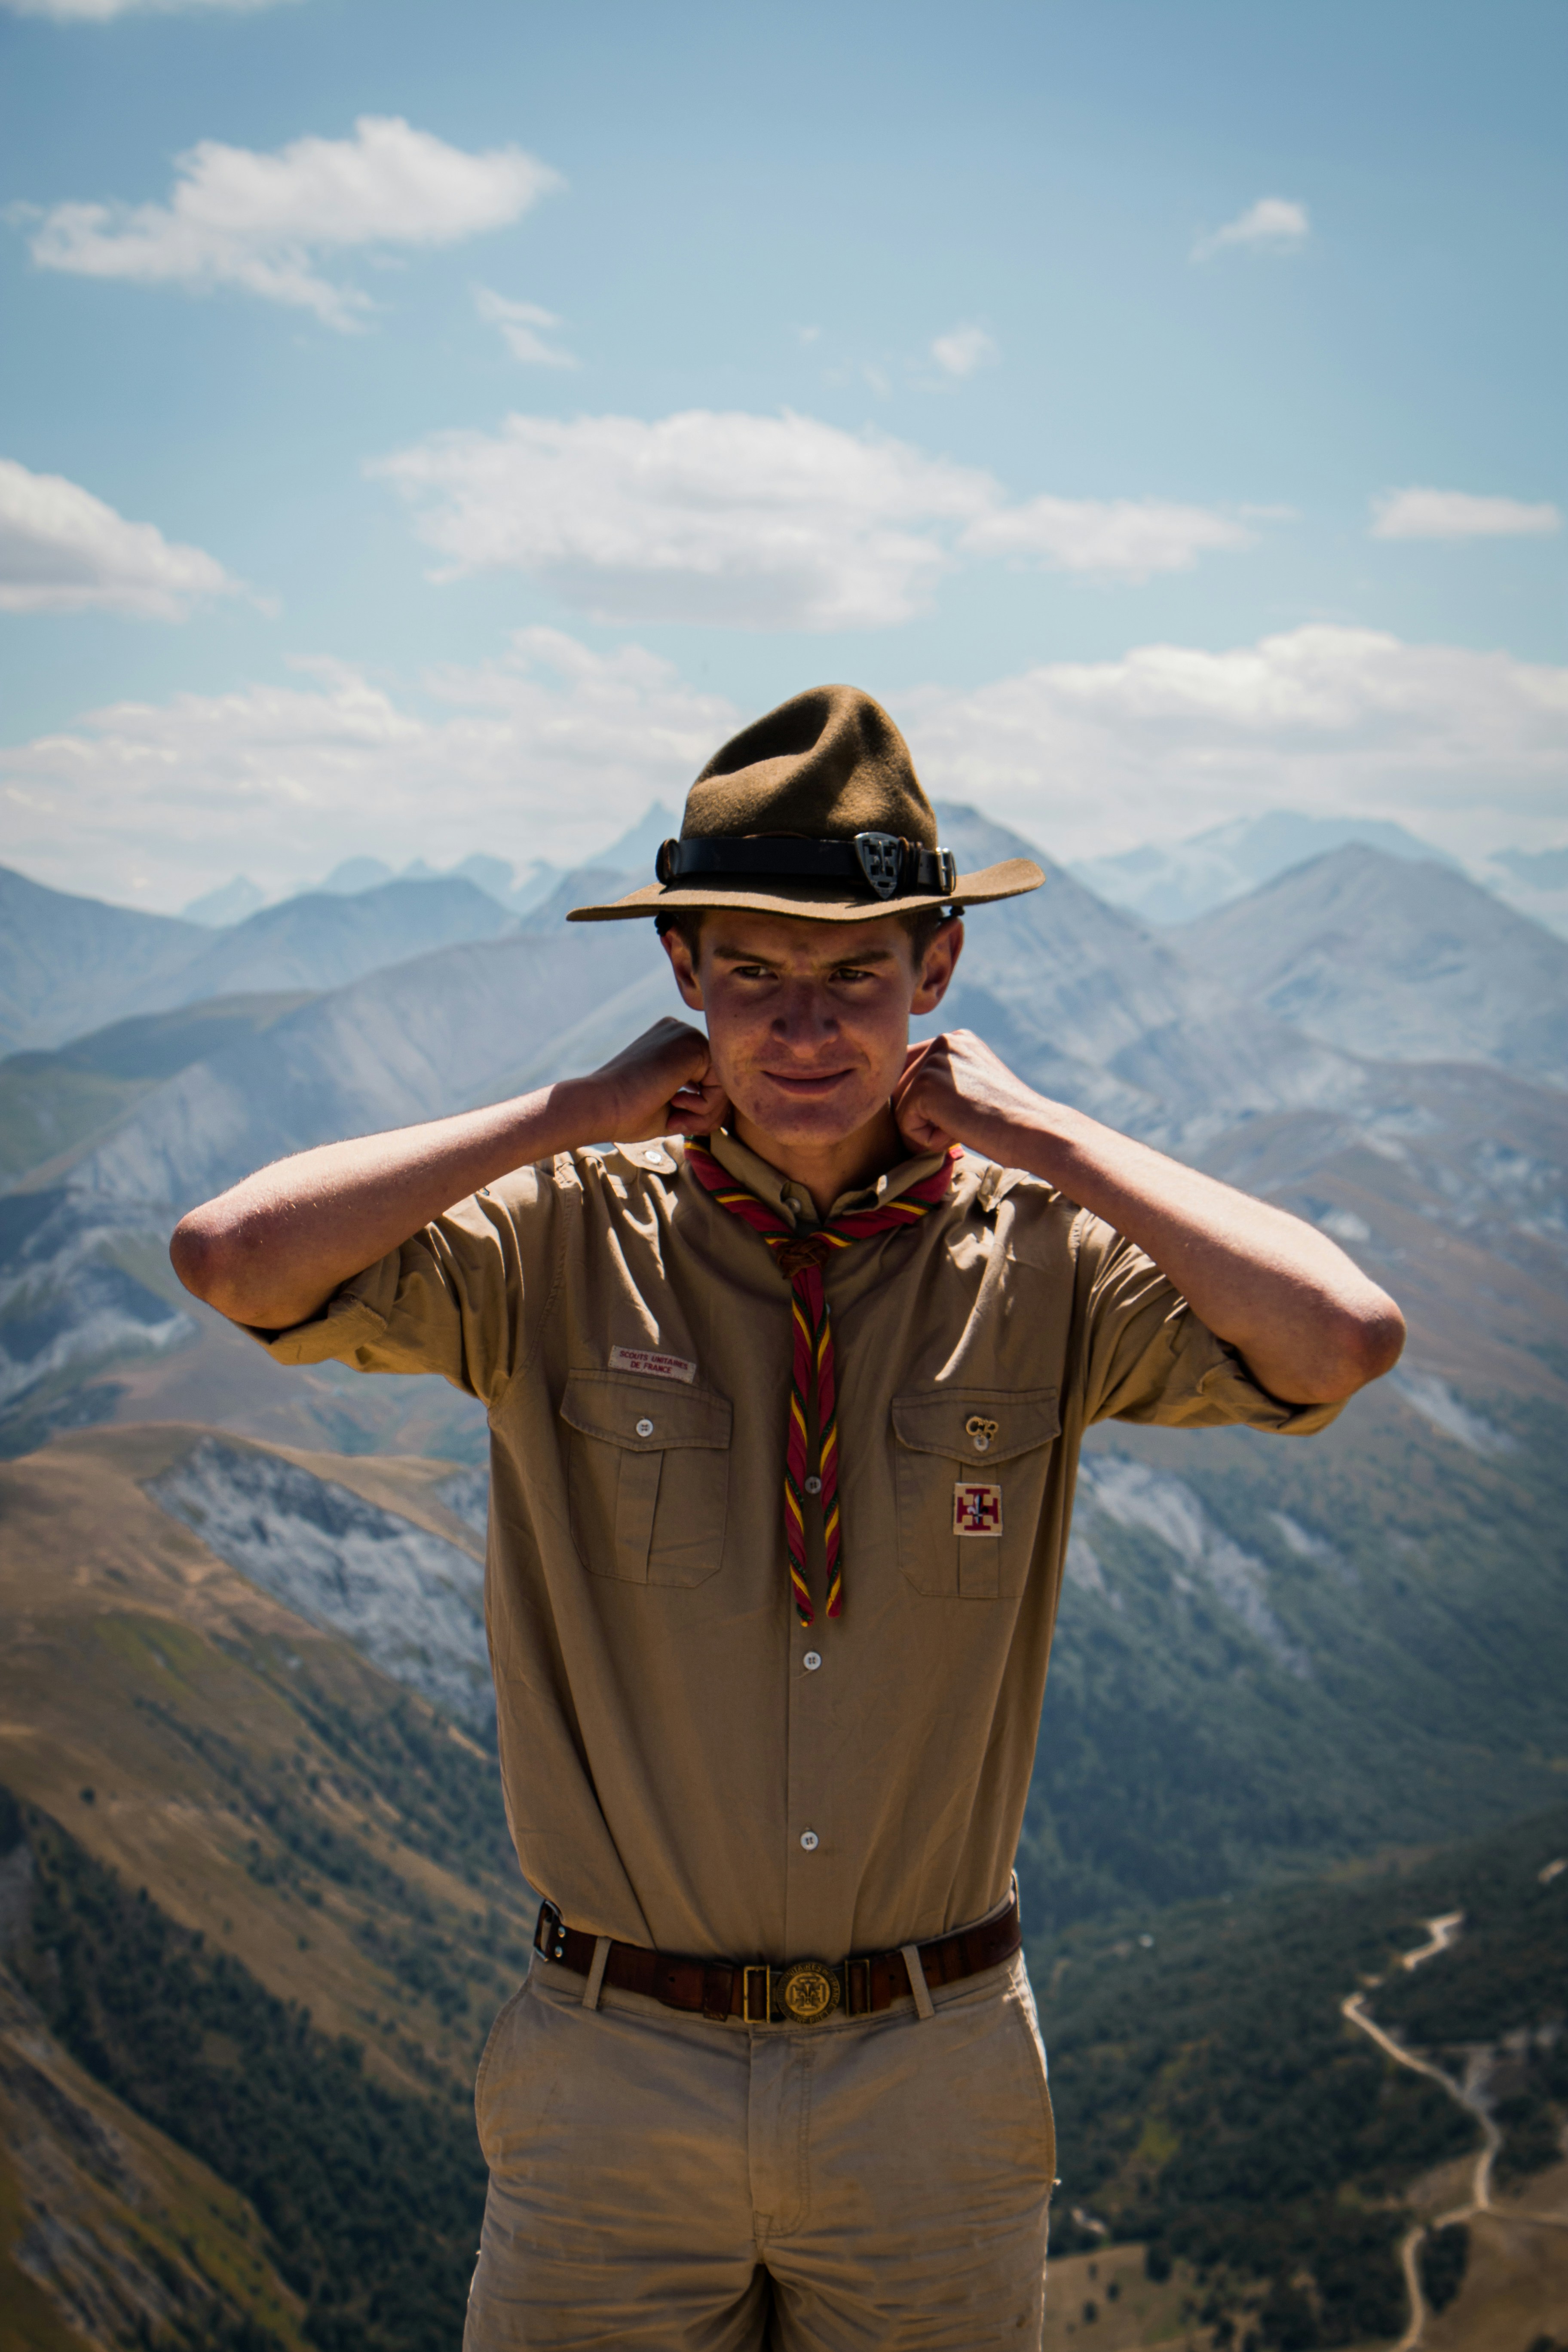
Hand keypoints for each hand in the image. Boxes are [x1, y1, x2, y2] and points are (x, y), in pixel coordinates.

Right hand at [587, 1018, 729, 1141]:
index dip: (702, 1109)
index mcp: (671, 1043)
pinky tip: (677, 1106)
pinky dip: (706, 1106)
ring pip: (724, 1082)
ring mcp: (687, 1034)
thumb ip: (695, 1100)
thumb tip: (724, 1112)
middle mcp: (680, 1032)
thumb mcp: (670, 1106)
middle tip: (681, 1126)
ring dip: (706, 1112)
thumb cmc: (627, 1112)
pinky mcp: (693, 1044)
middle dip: (708, 1112)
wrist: (600, 1105)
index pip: (708, 1078)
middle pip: (720, 1078)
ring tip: (678, 1120)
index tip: (676, 1124)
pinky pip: (722, 1082)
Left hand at [893, 1029, 1044, 1157]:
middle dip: (924, 1116)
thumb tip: (899, 1092)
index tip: (960, 1114)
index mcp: (956, 1039)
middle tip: (965, 1123)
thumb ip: (945, 1078)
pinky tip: (959, 1132)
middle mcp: (943, 1041)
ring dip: (927, 1128)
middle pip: (900, 1087)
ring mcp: (934, 1061)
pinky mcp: (926, 1086)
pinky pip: (905, 1124)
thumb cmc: (1008, 1120)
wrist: (1033, 1130)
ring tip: (964, 1126)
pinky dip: (927, 1140)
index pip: (911, 1069)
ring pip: (901, 1107)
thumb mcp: (975, 1084)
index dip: (924, 1102)